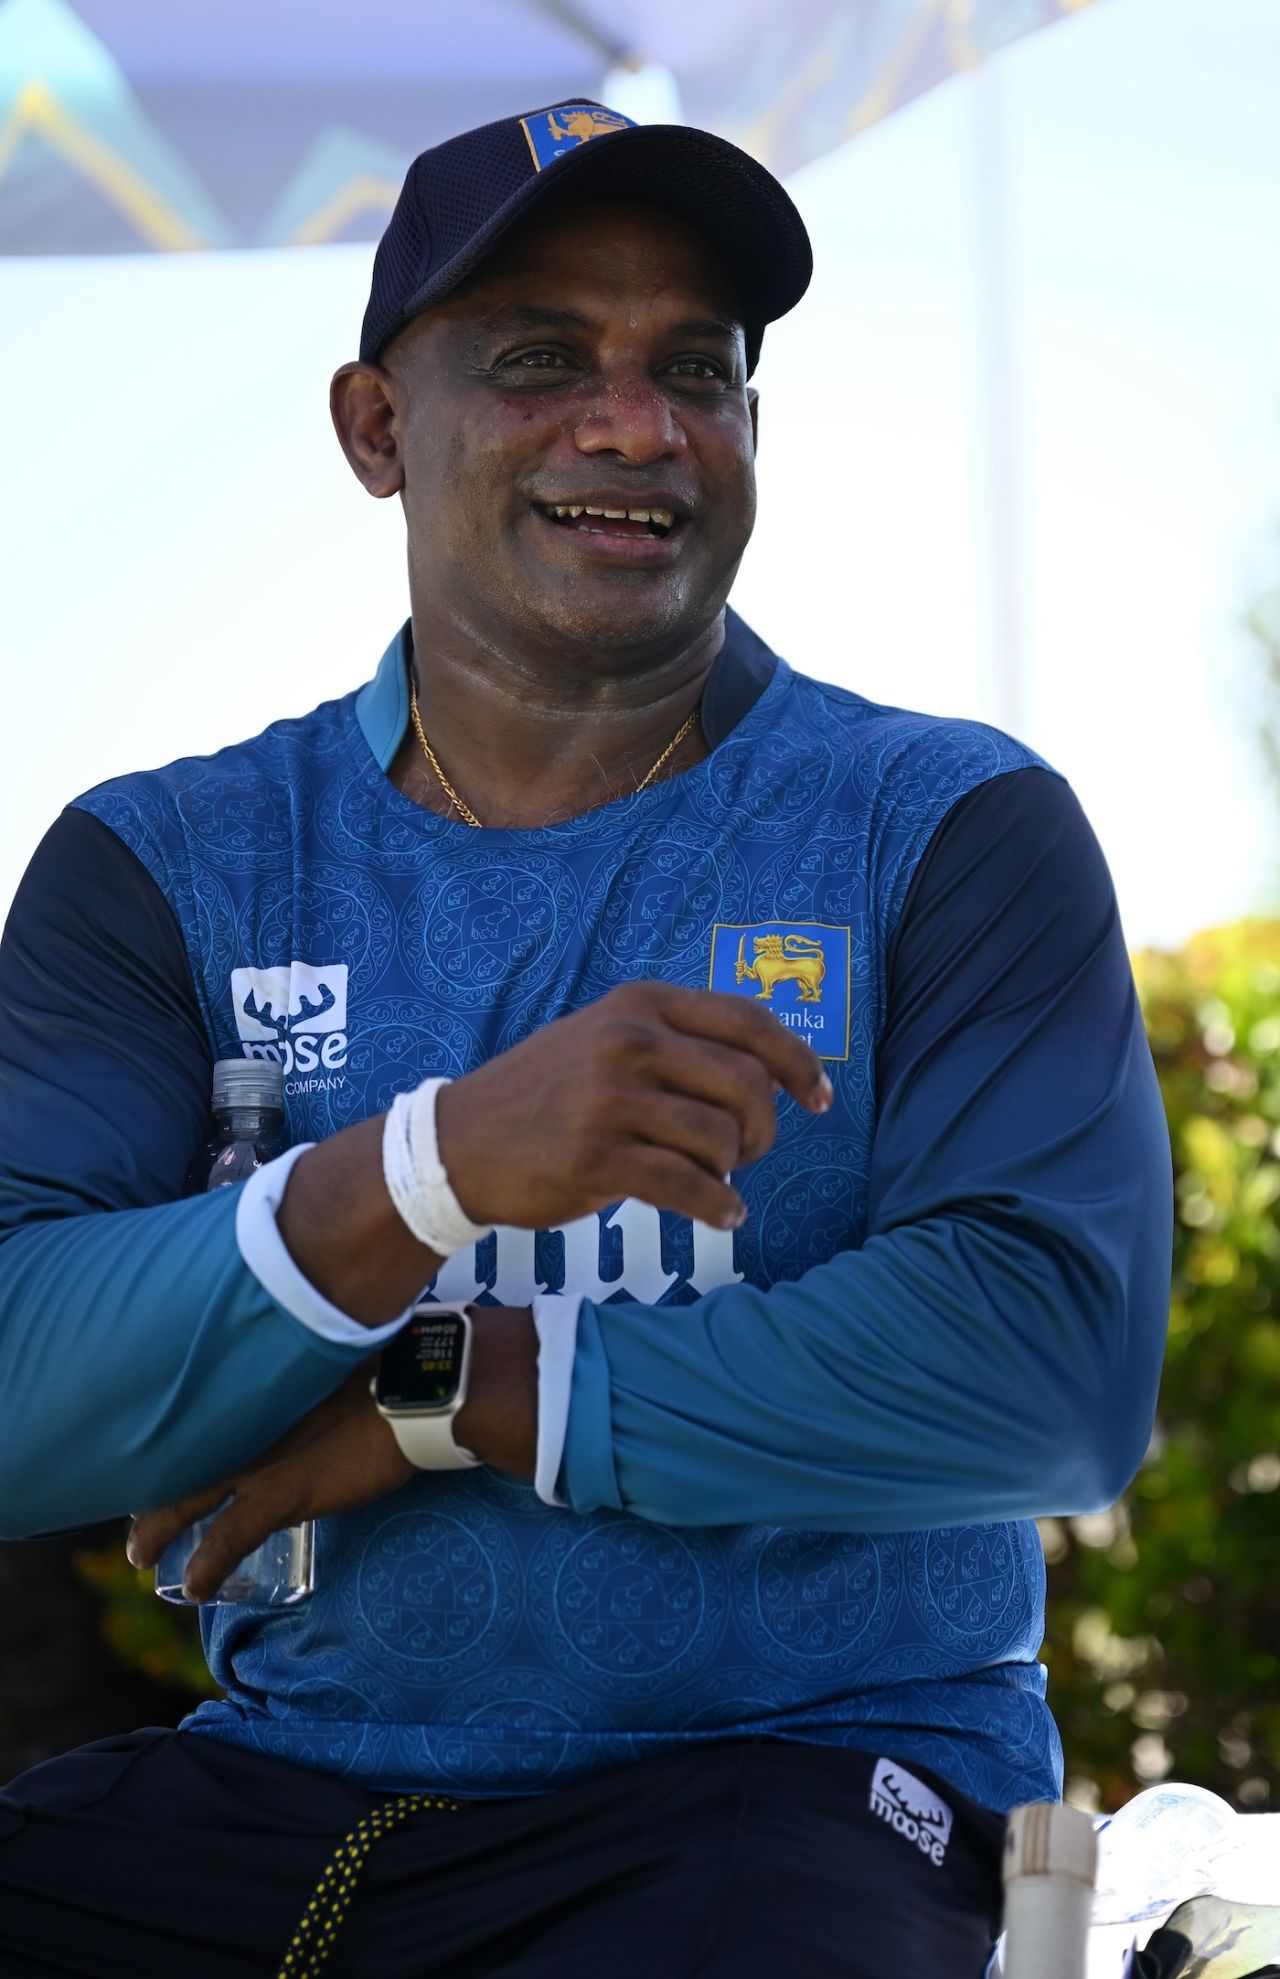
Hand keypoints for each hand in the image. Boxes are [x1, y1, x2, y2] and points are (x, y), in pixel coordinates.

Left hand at [126, 1370, 414, 1600]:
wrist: (409, 1396)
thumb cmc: (380, 1378)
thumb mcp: (322, 1373)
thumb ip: (296, 1392)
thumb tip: (298, 1406)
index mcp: (251, 1391)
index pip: (193, 1417)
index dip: (170, 1442)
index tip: (158, 1458)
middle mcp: (242, 1424)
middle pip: (175, 1459)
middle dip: (148, 1490)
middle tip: (135, 1513)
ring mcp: (256, 1461)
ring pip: (184, 1500)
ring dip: (156, 1531)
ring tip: (141, 1555)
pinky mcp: (279, 1494)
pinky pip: (226, 1539)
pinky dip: (207, 1566)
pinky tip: (194, 1588)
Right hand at [439, 981, 831, 1233]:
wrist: (456, 1146)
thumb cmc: (544, 1096)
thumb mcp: (602, 1039)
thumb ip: (674, 1040)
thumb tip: (766, 1067)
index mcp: (638, 1005)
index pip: (747, 1021)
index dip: (797, 1061)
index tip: (819, 1098)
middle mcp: (627, 1041)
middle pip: (746, 1082)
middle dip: (765, 1126)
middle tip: (749, 1152)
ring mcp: (609, 1099)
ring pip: (721, 1136)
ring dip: (734, 1168)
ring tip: (718, 1180)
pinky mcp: (596, 1158)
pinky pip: (688, 1185)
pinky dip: (717, 1207)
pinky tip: (719, 1215)